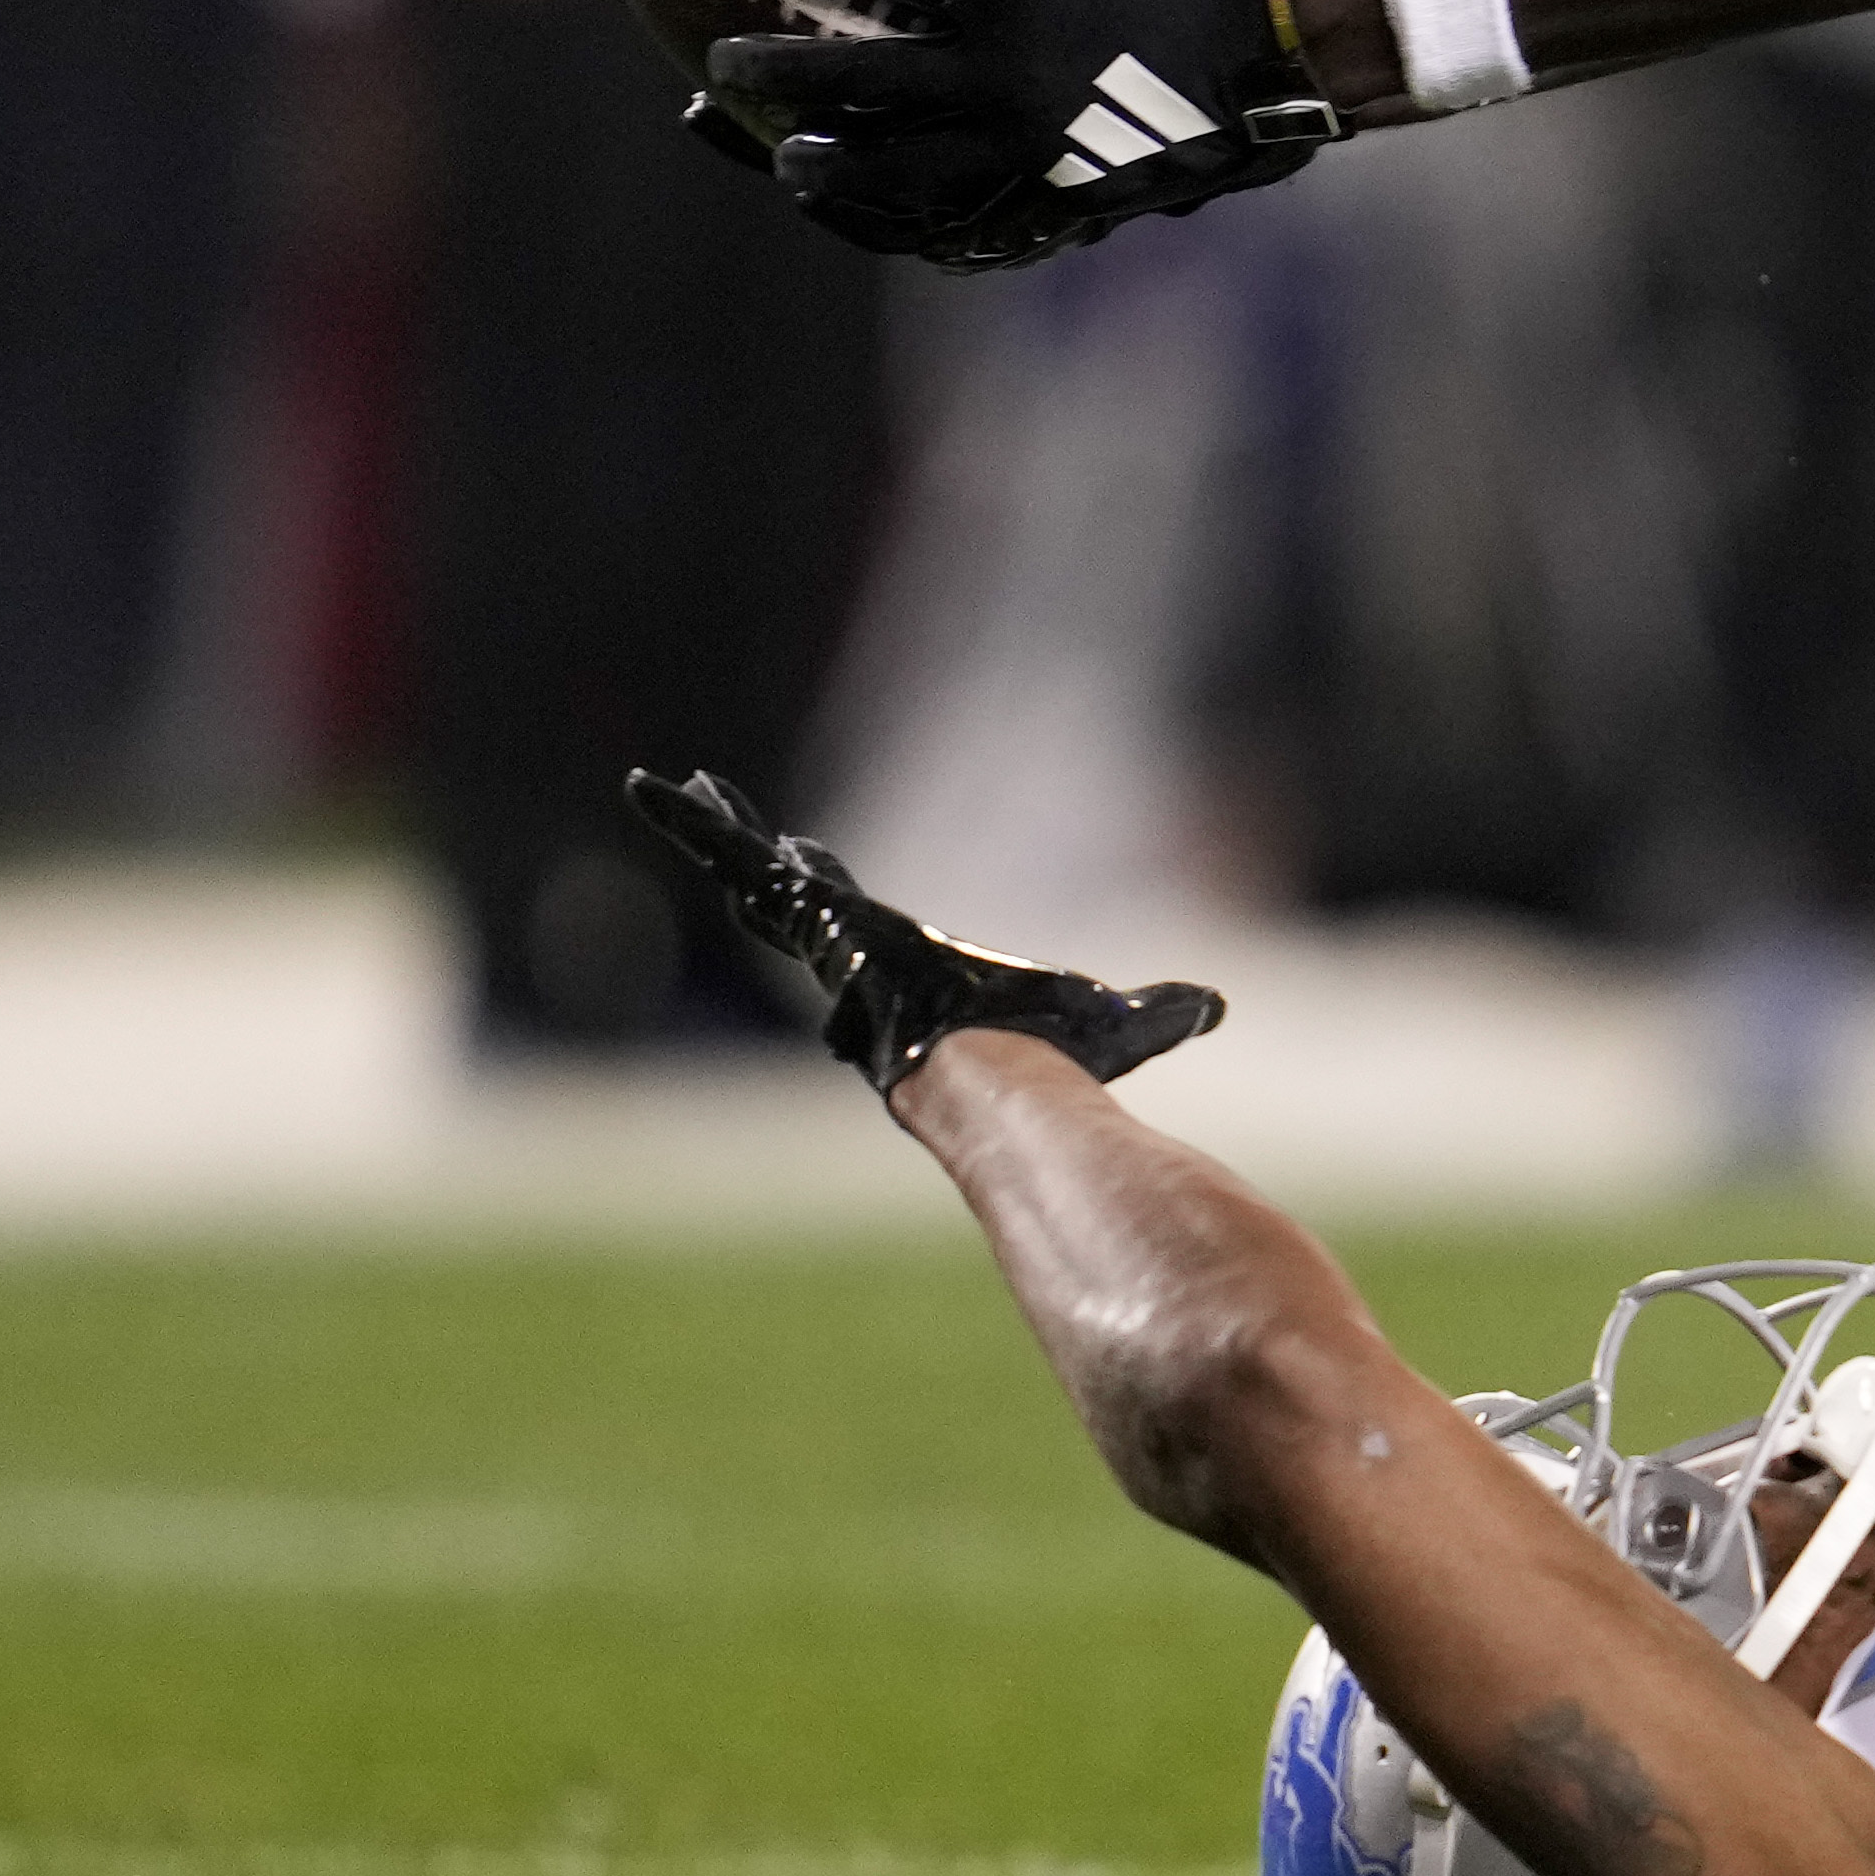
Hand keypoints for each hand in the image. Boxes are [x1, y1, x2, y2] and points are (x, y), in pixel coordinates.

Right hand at [624, 765, 1225, 1092]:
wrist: (1001, 1086)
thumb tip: (1215, 1010)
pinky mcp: (822, 931)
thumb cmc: (1049, 1062)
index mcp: (912, 971)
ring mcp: (833, 947)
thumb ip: (1158, 1013)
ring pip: (761, 881)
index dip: (830, 896)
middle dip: (753, 855)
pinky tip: (664, 800)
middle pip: (792, 896)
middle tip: (711, 804)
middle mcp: (858, 959)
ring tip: (659, 788)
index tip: (808, 861)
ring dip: (712, 836)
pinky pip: (756, 879)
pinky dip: (710, 842)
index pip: (859, 926)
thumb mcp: (1110, 1021)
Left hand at [702, 0, 1332, 269]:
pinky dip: (917, 223)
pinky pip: (971, 224)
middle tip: (720, 65)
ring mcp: (1029, 152)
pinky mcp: (1068, 198)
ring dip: (833, 165)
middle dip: (776, 69)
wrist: (1295, 48)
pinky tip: (891, 217)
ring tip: (790, 159)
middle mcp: (997, 84)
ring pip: (900, 174)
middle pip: (856, 83)